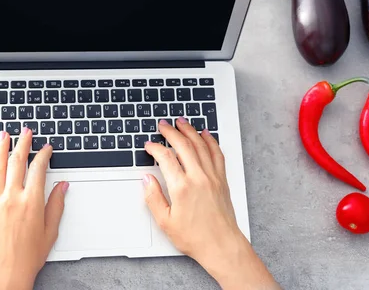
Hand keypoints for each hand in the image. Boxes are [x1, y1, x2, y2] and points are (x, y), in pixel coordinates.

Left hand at [0, 129, 67, 289]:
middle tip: (25, 131)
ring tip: (3, 135)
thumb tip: (62, 186)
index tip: (47, 147)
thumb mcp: (51, 230)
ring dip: (1, 148)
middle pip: (17, 162)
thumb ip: (56, 205)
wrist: (5, 273)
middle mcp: (12, 198)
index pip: (38, 169)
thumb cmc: (28, 256)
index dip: (44, 154)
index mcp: (32, 202)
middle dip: (22, 143)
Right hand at [144, 118, 279, 289]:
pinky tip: (205, 135)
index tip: (149, 145)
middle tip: (163, 124)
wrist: (221, 245)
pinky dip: (210, 141)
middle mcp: (198, 178)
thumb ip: (153, 197)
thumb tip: (146, 179)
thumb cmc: (195, 237)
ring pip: (201, 145)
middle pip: (184, 145)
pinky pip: (217, 154)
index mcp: (182, 187)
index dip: (155, 148)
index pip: (165, 157)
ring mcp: (212, 176)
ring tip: (181, 122)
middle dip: (171, 132)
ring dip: (190, 131)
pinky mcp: (222, 179)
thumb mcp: (165, 222)